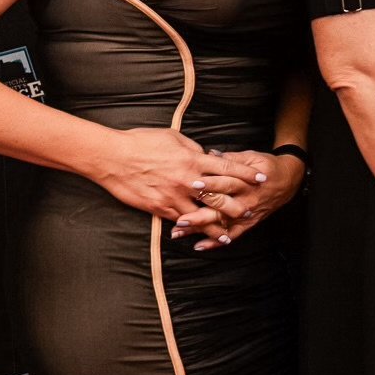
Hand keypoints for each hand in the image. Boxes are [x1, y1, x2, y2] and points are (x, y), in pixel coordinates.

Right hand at [89, 127, 268, 221]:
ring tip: (230, 233)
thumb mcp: (173, 138)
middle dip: (238, 205)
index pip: (228, 167)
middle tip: (251, 211)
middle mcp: (188, 180)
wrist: (112, 157)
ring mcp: (174, 196)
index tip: (262, 178)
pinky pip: (179, 221)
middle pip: (221, 195)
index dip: (247, 173)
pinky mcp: (159, 208)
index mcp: (194, 159)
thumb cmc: (141, 142)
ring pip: (202, 214)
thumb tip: (205, 154)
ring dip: (217, 225)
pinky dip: (190, 229)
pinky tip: (197, 237)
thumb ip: (193, 148)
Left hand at [176, 148, 304, 250]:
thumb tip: (209, 155)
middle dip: (200, 214)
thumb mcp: (252, 157)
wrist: (289, 180)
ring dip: (200, 229)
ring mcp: (247, 214)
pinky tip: (199, 246)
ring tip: (179, 232)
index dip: (210, 184)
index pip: (227, 183)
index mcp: (247, 182)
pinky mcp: (248, 223)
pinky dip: (215, 242)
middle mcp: (246, 200)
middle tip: (180, 218)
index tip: (192, 185)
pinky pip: (231, 235)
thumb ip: (230, 158)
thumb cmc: (267, 167)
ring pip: (221, 223)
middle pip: (221, 208)